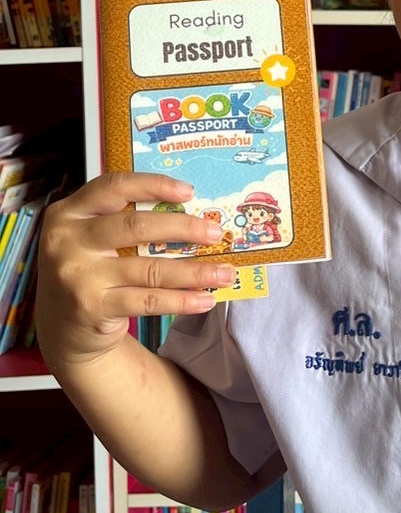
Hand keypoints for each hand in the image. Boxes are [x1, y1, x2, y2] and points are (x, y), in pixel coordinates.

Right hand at [35, 174, 237, 364]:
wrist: (63, 328)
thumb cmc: (90, 271)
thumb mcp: (91, 239)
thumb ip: (122, 220)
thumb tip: (190, 212)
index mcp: (68, 213)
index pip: (113, 187)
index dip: (153, 184)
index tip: (189, 191)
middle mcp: (66, 241)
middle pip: (135, 226)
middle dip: (183, 228)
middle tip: (216, 233)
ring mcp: (77, 276)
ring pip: (149, 269)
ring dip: (194, 271)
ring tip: (225, 273)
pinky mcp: (92, 307)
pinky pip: (148, 300)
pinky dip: (182, 300)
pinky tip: (205, 299)